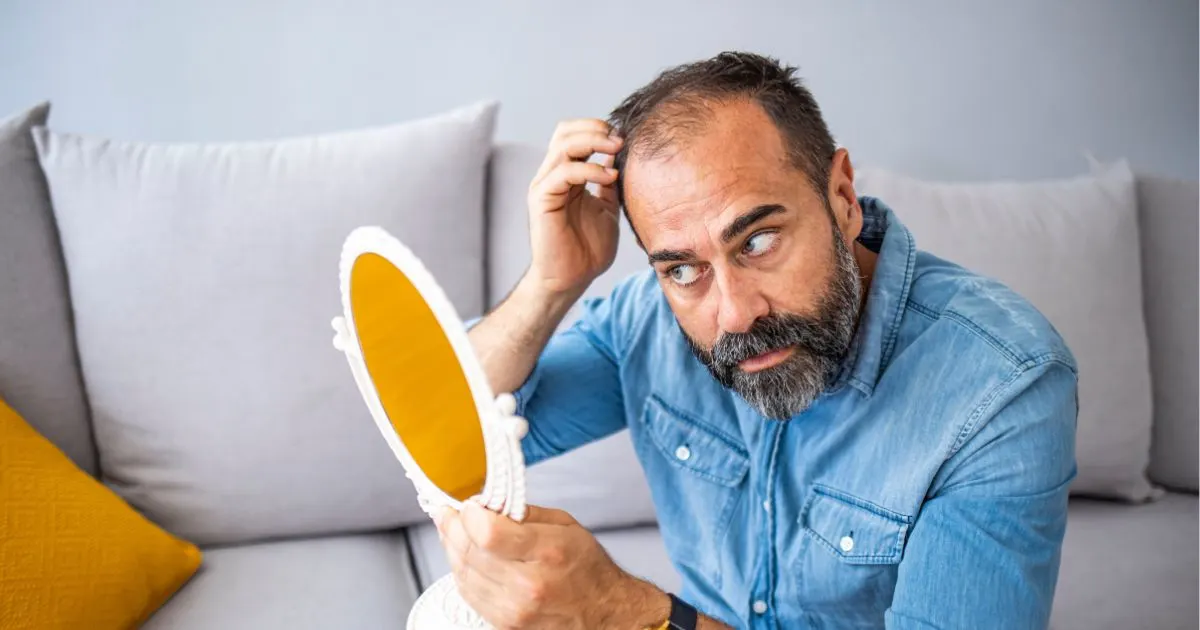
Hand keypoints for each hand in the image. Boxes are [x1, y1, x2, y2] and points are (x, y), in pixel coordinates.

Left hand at [436, 501, 667, 629]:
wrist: (604, 613)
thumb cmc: (587, 570)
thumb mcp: (565, 526)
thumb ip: (524, 513)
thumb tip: (487, 505)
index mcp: (546, 552)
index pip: (487, 533)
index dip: (469, 515)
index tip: (468, 506)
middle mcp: (528, 584)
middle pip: (470, 551)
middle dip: (453, 526)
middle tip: (451, 514)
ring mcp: (513, 609)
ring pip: (463, 573)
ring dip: (453, 549)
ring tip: (454, 532)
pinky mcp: (504, 623)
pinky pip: (469, 593)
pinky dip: (462, 572)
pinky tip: (466, 558)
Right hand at [525, 119, 622, 297]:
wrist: (572, 279)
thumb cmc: (588, 249)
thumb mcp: (608, 208)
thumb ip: (609, 183)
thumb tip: (619, 157)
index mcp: (565, 175)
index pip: (573, 134)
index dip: (597, 129)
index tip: (624, 138)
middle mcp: (551, 176)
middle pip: (565, 132)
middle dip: (595, 128)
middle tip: (620, 139)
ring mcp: (544, 186)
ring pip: (563, 145)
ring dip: (594, 142)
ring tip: (618, 150)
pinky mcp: (542, 200)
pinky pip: (564, 172)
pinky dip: (590, 169)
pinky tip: (610, 177)